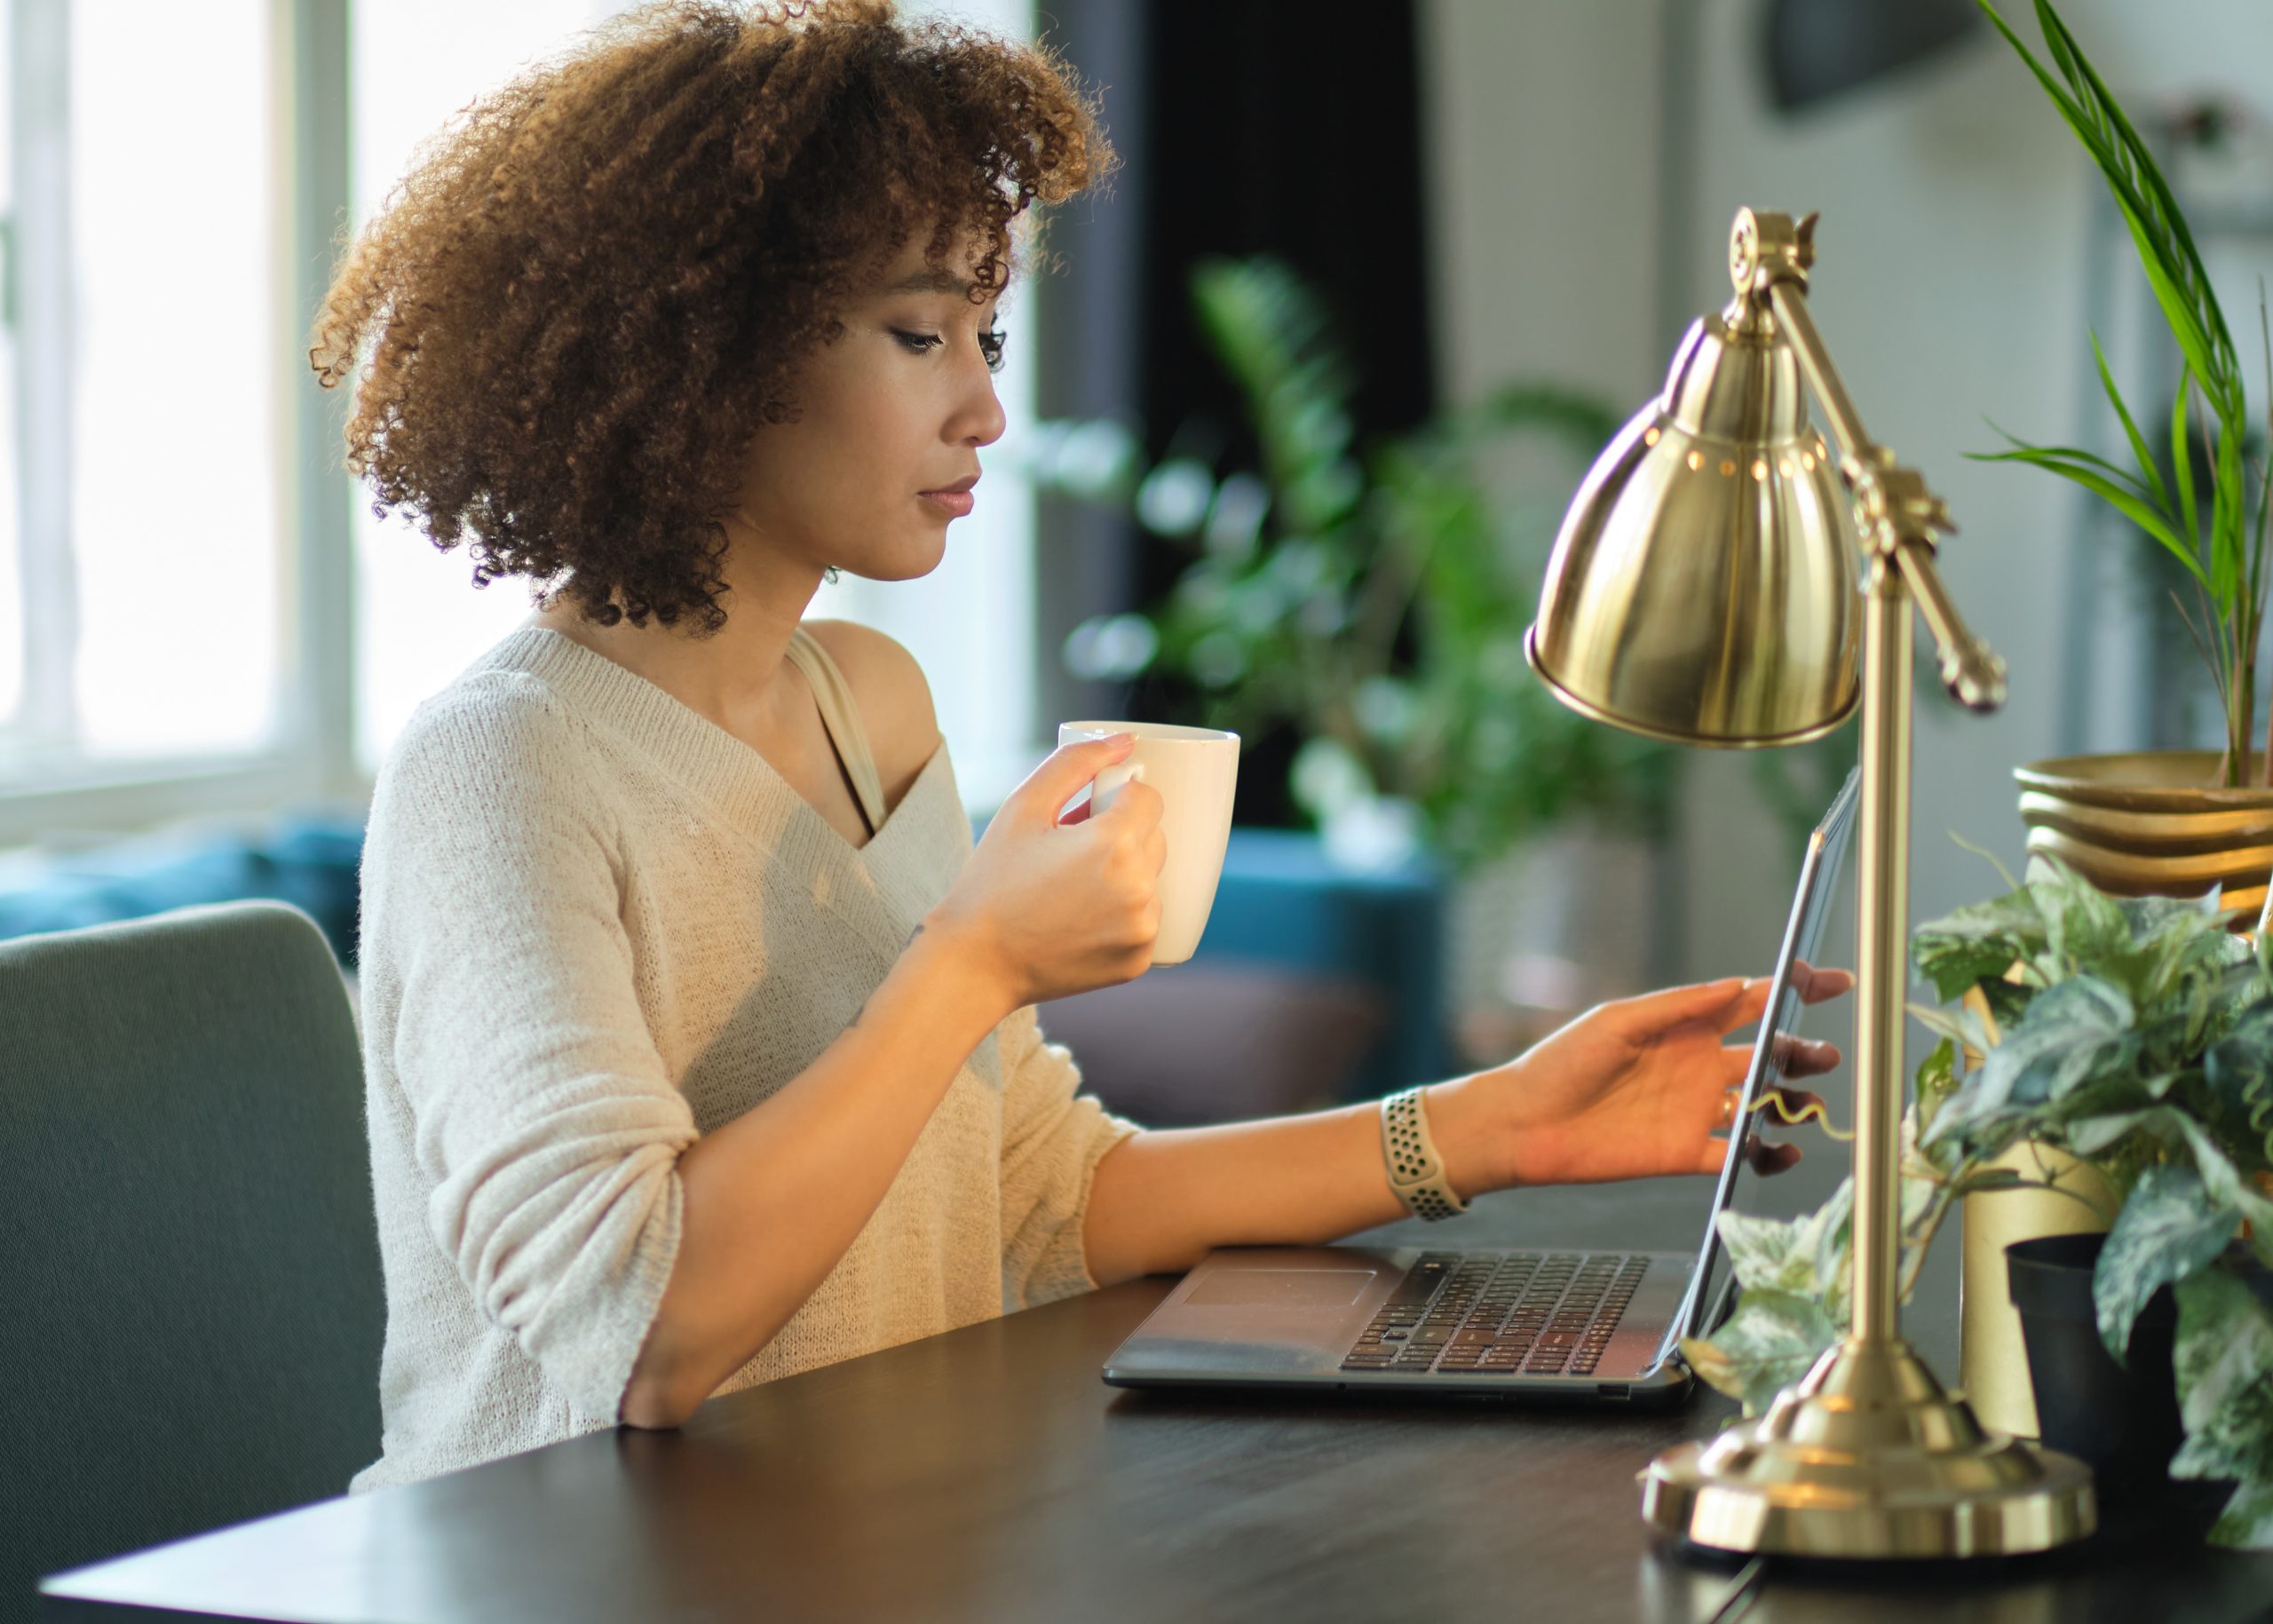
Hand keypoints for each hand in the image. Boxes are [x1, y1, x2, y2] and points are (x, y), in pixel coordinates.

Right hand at [924, 735, 1166, 1009]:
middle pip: (1154, 836)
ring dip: (1124, 874)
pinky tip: (1080, 919)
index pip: (1148, 797)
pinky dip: (1122, 913)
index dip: (1114, 800)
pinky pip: (1145, 918)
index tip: (1081, 818)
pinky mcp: (1139, 959)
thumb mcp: (1023, 806)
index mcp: (1113, 843)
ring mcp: (1142, 929)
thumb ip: (1076, 763)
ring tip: (1071, 889)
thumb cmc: (993, 880)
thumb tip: (1125, 742)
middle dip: (1120, 835)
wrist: (976, 962)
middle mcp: (1138, 888)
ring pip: (1151, 878)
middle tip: (1069, 853)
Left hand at [1431, 965, 1854, 1190]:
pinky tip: (1784, 1148)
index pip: (1750, 1002)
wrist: (1525, 1124)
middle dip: (1803, 1051)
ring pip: (1764, 1105)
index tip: (1827, 980)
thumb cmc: (1561, 1063)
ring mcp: (1696, 1110)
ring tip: (1807, 1102)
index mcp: (1684, 1028)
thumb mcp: (1618, 1021)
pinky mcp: (1686, 1152)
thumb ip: (1679, 1006)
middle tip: (1822, 1055)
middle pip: (1769, 1055)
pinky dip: (1769, 1153)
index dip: (1791, 988)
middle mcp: (1699, 1067)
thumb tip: (1738, 984)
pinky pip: (1740, 1154)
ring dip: (1794, 1102)